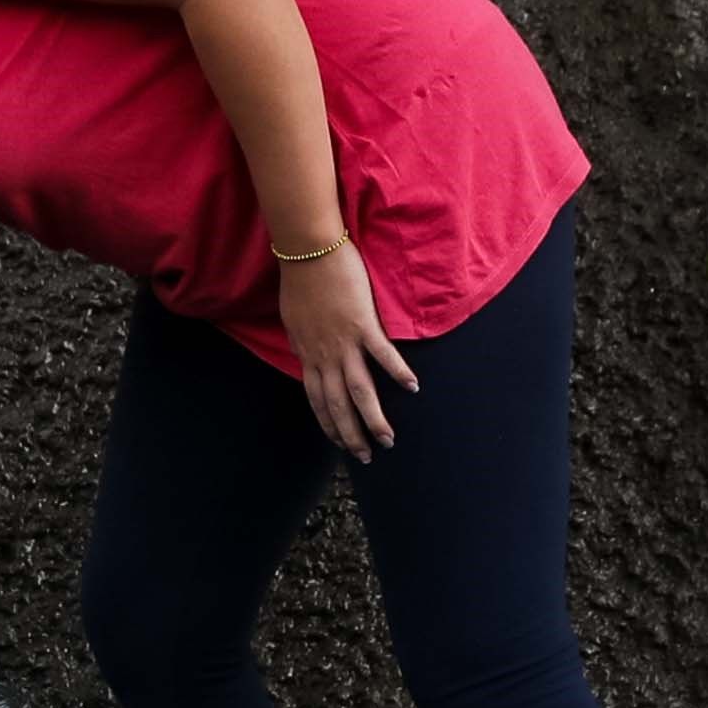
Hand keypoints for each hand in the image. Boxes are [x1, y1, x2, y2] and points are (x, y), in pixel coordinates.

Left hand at [277, 239, 420, 457]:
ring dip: (374, 419)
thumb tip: (306, 355)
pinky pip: (382, 355)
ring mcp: (344, 342)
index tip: (340, 443)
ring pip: (359, 391)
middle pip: (339, 405)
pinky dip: (397, 373)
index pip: (318, 400)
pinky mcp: (362, 324)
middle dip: (352, 435)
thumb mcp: (293, 320)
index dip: (329, 425)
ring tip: (388, 439)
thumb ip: (303, 342)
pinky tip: (413, 388)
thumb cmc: (300, 280)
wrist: (307, 250)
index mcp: (308, 355)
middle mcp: (325, 356)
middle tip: (366, 456)